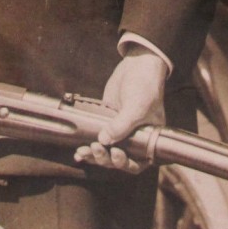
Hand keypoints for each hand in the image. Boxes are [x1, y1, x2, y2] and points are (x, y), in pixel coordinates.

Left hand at [74, 49, 165, 173]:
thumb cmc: (146, 86)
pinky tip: (79, 150)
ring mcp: (120, 131)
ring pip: (106, 151)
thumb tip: (104, 139)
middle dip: (105, 158)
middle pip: (118, 159)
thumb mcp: (136, 107)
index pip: (137, 163)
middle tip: (96, 149)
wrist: (137, 65)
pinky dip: (89, 145)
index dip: (125, 164)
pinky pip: (98, 137)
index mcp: (148, 140)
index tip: (115, 154)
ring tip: (83, 152)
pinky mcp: (108, 121)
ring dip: (94, 154)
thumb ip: (121, 126)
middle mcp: (134, 139)